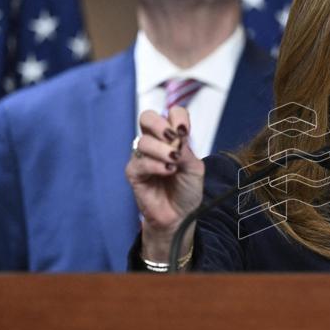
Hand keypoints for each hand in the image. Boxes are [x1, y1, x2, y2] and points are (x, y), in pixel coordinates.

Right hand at [125, 106, 203, 260]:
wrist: (180, 215)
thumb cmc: (186, 191)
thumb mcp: (195, 168)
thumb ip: (187, 150)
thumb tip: (177, 137)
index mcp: (171, 138)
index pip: (172, 113)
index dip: (178, 117)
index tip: (185, 130)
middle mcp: (155, 144)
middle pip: (147, 117)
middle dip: (161, 124)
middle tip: (174, 137)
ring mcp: (142, 157)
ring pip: (144, 141)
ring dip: (162, 150)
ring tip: (174, 162)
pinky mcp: (134, 174)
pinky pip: (140, 163)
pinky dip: (155, 165)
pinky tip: (167, 171)